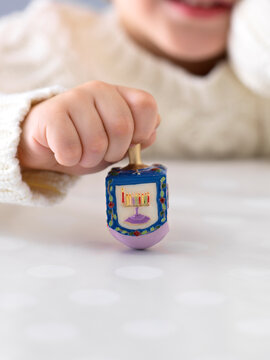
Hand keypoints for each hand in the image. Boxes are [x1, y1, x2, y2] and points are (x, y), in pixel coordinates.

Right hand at [18, 81, 159, 174]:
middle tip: (100, 153)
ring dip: (89, 159)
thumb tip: (151, 133)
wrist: (46, 142)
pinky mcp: (51, 113)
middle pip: (122, 128)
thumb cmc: (85, 142)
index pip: (147, 105)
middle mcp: (99, 90)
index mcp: (119, 95)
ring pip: (96, 143)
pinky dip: (69, 160)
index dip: (143, 131)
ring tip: (81, 153)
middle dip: (113, 152)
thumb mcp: (117, 143)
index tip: (131, 143)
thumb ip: (138, 138)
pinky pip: (70, 149)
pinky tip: (63, 152)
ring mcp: (74, 98)